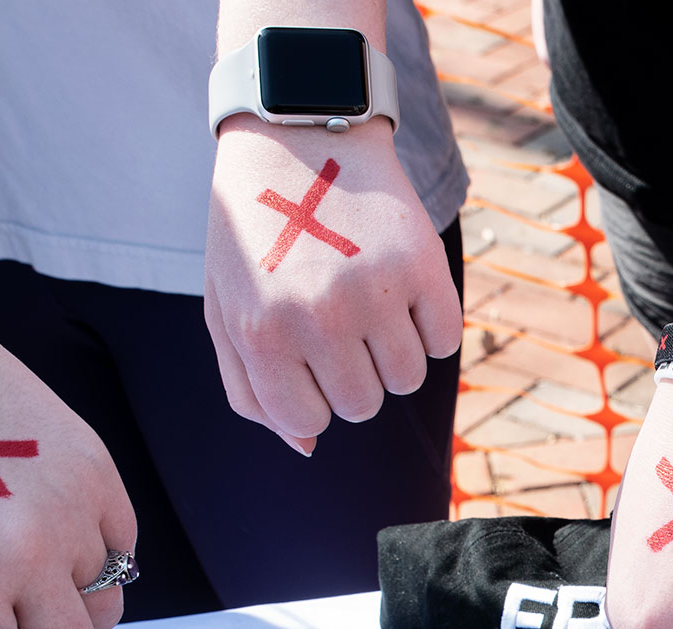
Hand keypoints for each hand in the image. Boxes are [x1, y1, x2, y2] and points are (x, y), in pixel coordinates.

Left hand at [205, 118, 461, 452]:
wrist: (296, 137)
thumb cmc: (255, 235)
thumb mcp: (227, 309)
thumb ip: (251, 390)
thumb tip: (308, 448)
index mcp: (262, 334)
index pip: (310, 421)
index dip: (313, 394)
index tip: (306, 354)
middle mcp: (319, 318)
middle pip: (363, 405)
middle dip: (353, 373)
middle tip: (337, 321)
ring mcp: (375, 292)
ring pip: (408, 379)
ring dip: (393, 352)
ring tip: (369, 302)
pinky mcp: (422, 265)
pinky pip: (446, 342)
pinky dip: (430, 326)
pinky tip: (400, 287)